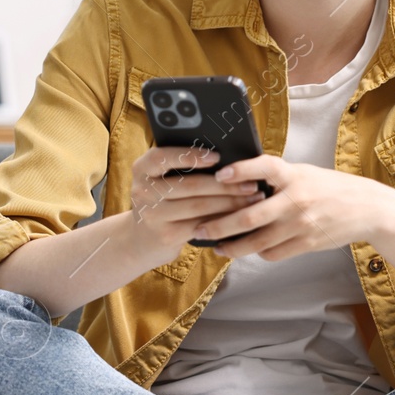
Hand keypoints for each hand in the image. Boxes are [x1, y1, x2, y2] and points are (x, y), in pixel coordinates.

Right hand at [127, 143, 267, 264]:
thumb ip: (181, 166)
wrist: (142, 238)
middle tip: (251, 183)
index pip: (163, 156)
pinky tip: (239, 216)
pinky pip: (201, 225)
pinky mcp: (166, 235)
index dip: (191, 156)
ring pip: (199, 206)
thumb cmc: (163, 200)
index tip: (217, 156)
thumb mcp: (161, 179)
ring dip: (230, 203)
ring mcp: (153, 215)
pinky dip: (223, 220)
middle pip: (190, 185)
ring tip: (252, 199)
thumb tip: (227, 156)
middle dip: (225, 184)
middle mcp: (143, 191)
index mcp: (142, 169)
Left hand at [194, 154, 385, 260]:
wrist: (366, 208)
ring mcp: (301, 224)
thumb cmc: (329, 188)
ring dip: (232, 247)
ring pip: (257, 242)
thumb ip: (275, 178)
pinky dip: (258, 253)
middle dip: (219, 225)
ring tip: (217, 247)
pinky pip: (273, 253)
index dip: (241, 171)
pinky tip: (249, 250)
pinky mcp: (306, 243)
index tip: (219, 175)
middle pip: (249, 217)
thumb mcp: (303, 173)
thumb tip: (238, 182)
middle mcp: (296, 199)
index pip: (265, 168)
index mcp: (294, 175)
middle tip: (200, 229)